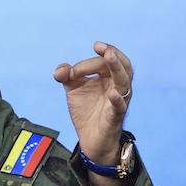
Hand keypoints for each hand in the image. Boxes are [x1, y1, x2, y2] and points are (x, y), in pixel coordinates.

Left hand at [53, 41, 132, 164]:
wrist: (89, 139)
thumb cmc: (86, 111)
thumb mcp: (73, 89)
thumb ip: (66, 75)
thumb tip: (60, 71)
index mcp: (109, 78)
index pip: (103, 62)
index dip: (85, 64)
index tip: (69, 72)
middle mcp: (117, 86)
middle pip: (122, 65)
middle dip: (111, 53)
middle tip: (99, 46)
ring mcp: (119, 101)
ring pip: (124, 81)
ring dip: (116, 67)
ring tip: (109, 55)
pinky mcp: (115, 117)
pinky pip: (120, 106)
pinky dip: (117, 99)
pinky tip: (112, 94)